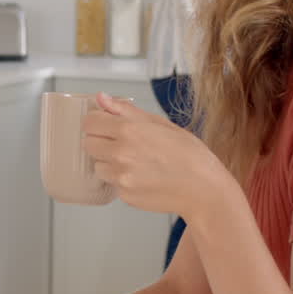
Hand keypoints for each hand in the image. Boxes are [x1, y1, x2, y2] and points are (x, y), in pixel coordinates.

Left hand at [82, 93, 234, 218]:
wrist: (204, 189)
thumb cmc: (189, 155)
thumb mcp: (161, 124)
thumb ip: (126, 111)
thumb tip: (102, 98)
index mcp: (129, 130)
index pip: (89, 123)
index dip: (97, 122)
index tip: (104, 124)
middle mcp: (120, 154)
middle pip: (88, 144)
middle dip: (100, 142)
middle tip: (121, 143)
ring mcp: (121, 177)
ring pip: (98, 166)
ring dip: (109, 163)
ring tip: (136, 162)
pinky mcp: (125, 195)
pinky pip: (112, 183)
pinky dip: (122, 180)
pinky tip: (143, 177)